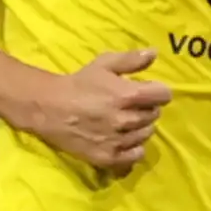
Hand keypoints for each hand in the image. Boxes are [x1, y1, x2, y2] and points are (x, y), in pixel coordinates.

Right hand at [17, 49, 172, 169]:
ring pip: (146, 134)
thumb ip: (131, 60)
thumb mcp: (103, 65)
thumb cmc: (78, 84)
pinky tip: (122, 139)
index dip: (157, 91)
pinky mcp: (108, 157)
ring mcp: (117, 140)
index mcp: (127, 95)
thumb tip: (155, 53)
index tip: (146, 91)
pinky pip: (136, 155)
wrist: (47, 108)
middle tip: (129, 105)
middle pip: (154, 115)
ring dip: (139, 127)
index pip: (163, 95)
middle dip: (145, 108)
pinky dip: (133, 148)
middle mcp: (125, 120)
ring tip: (123, 121)